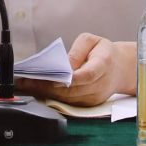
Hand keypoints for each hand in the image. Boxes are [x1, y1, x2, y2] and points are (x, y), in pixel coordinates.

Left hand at [17, 34, 136, 106]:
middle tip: (26, 81)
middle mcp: (100, 84)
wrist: (120, 69)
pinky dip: (53, 97)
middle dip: (47, 86)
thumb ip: (79, 50)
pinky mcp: (90, 104)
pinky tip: (38, 90)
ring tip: (26, 85)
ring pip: (69, 99)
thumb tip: (66, 64)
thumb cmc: (103, 52)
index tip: (53, 79)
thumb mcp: (92, 40)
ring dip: (46, 93)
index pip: (87, 75)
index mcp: (103, 64)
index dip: (70, 79)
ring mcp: (95, 97)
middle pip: (73, 90)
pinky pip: (70, 103)